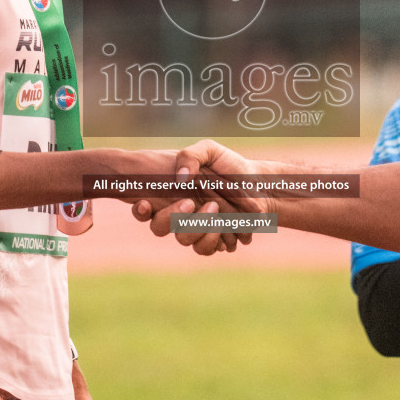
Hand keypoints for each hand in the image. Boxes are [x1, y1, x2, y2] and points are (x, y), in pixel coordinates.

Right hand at [131, 140, 278, 254]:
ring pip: (182, 240)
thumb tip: (179, 179)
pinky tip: (222, 224)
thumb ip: (190, 156)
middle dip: (172, 217)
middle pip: (159, 228)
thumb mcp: (209, 150)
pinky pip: (204, 249)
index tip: (146, 203)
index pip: (144, 207)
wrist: (259, 182)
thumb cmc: (229, 165)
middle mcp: (178, 214)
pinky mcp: (213, 240)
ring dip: (196, 227)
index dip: (139, 210)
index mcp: (171, 194)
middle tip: (191, 202)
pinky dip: (213, 238)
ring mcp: (195, 229)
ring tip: (214, 209)